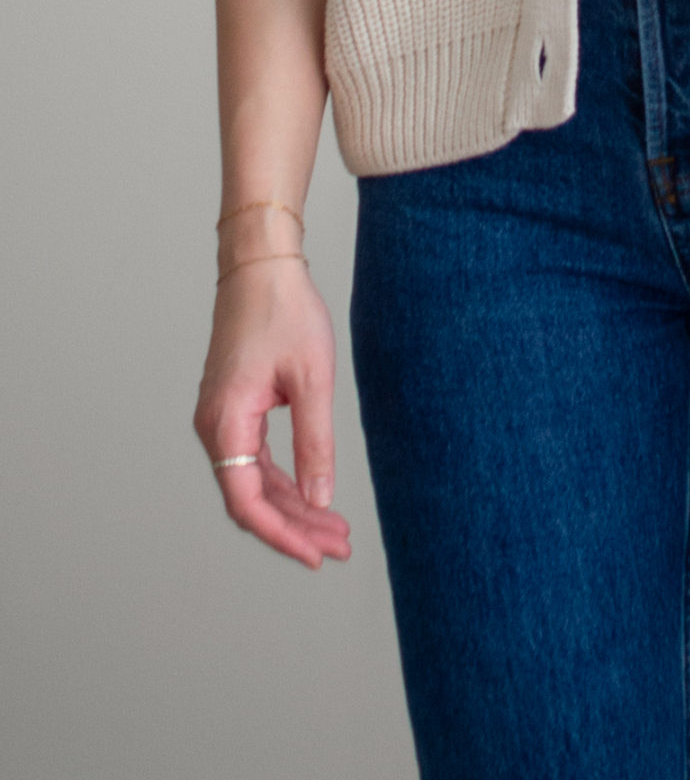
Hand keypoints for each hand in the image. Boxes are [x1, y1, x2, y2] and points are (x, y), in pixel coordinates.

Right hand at [193, 260, 351, 569]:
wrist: (260, 267)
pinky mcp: (234, 410)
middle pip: (251, 498)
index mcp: (226, 422)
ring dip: (293, 506)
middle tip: (341, 546)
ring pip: (254, 482)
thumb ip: (315, 442)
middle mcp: (215, 427)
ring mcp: (221, 419)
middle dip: (297, 526)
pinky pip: (255, 461)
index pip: (247, 502)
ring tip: (335, 528)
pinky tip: (313, 494)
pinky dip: (284, 480)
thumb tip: (320, 499)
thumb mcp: (312, 379)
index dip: (282, 534)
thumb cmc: (285, 312)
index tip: (317, 555)